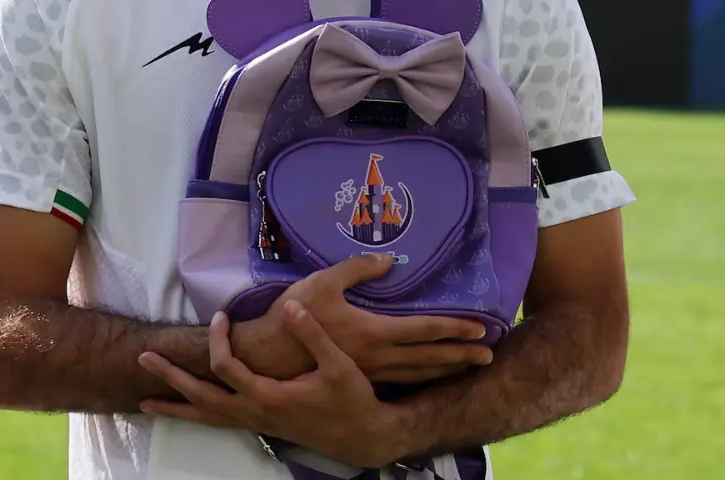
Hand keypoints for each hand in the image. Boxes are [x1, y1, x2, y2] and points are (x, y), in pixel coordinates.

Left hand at [140, 302, 410, 468]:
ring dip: (175, 406)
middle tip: (145, 358)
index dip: (219, 339)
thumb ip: (312, 335)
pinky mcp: (260, 426)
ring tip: (145, 402)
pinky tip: (188, 411)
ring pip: (205, 418)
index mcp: (268, 396)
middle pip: (201, 397)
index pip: (226, 367)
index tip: (221, 315)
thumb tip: (291, 307)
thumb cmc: (351, 399)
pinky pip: (217, 423)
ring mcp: (255, 423)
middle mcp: (255, 413)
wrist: (361, 436)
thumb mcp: (338, 365)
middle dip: (172, 378)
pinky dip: (196, 416)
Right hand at [234, 254, 492, 383]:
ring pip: (417, 374)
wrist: (272, 353)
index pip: (424, 330)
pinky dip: (422, 379)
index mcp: (374, 330)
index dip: (454, 328)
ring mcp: (371, 371)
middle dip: (461, 356)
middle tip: (489, 355)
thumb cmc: (298, 313)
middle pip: (429, 358)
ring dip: (446, 370)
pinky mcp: (362, 377)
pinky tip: (430, 376)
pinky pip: (401, 381)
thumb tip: (390, 259)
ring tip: (468, 367)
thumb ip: (358, 268)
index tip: (480, 328)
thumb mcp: (324, 281)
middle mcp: (378, 356)